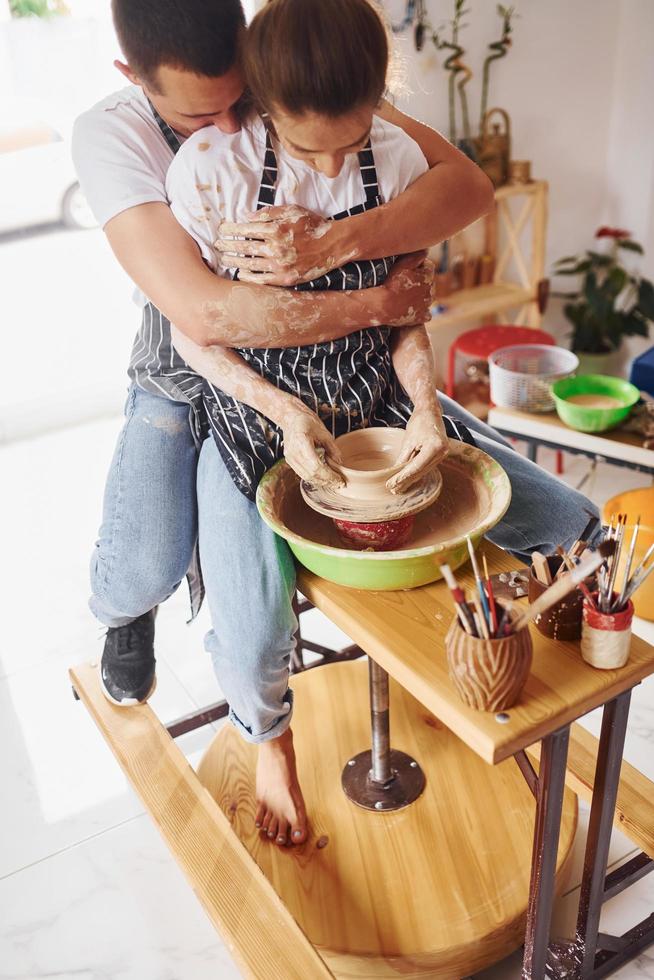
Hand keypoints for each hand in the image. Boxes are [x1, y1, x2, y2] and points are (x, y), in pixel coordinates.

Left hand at [214, 205, 337, 285]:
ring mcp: (280, 265)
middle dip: (227, 246)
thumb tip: (246, 217)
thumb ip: (268, 213)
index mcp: (275, 228)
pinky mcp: (285, 279)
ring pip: (249, 264)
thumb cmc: (312, 225)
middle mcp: (275, 248)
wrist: (333, 245)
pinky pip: (261, 280)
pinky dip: (248, 278)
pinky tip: (240, 275)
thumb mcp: (291, 210)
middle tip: (217, 245)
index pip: (244, 229)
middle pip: (243, 247)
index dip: (230, 229)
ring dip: (233, 262)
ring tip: (224, 260)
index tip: (221, 230)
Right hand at [280, 403, 344, 488]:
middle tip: (339, 483)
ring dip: (320, 481)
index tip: (339, 479)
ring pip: (306, 476)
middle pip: (311, 474)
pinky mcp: (289, 460)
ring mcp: (289, 457)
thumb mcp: (324, 432)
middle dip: (326, 481)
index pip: (316, 466)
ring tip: (332, 482)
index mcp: (301, 442)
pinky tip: (323, 477)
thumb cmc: (307, 421)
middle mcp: (293, 452)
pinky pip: (301, 473)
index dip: (329, 475)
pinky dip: (313, 477)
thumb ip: (332, 448)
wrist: (291, 418)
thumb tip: (340, 462)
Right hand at [377, 252, 433, 327]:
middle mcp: (431, 290)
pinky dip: (421, 312)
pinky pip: (426, 314)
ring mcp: (427, 305)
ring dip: (419, 295)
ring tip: (404, 295)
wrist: (383, 306)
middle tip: (403, 283)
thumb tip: (427, 249)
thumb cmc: (391, 284)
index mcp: (428, 275)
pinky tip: (411, 308)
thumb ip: (416, 255)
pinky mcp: (421, 317)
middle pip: (427, 282)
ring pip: (427, 297)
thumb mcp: (402, 264)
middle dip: (419, 281)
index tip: (407, 269)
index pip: (428, 266)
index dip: (417, 267)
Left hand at [386, 407, 448, 493]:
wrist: (430, 412)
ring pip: (424, 470)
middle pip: (421, 471)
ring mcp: (443, 454)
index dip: (403, 477)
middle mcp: (442, 452)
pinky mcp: (441, 454)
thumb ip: (403, 458)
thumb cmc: (419, 422)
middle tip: (393, 489)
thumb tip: (394, 473)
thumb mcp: (408, 441)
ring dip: (411, 479)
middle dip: (406, 481)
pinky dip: (417, 472)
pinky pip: (427, 466)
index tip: (391, 484)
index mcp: (435, 446)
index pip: (416, 467)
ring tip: (398, 487)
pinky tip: (408, 479)